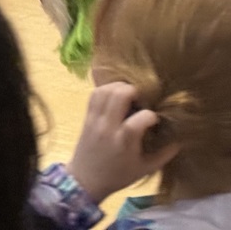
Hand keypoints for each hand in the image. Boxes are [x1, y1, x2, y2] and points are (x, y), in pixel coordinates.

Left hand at [67, 82, 179, 202]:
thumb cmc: (118, 175)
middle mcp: (108, 126)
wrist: (86, 179)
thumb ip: (164, 155)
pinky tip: (115, 95)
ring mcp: (95, 119)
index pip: (141, 117)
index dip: (151, 115)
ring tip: (130, 95)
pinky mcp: (87, 116)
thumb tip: (180, 140)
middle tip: (142, 99)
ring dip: (119, 87)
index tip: (154, 120)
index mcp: (125, 141)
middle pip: (120, 95)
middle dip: (135, 91)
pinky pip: (93, 95)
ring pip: (105, 90)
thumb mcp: (145, 169)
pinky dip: (105, 89)